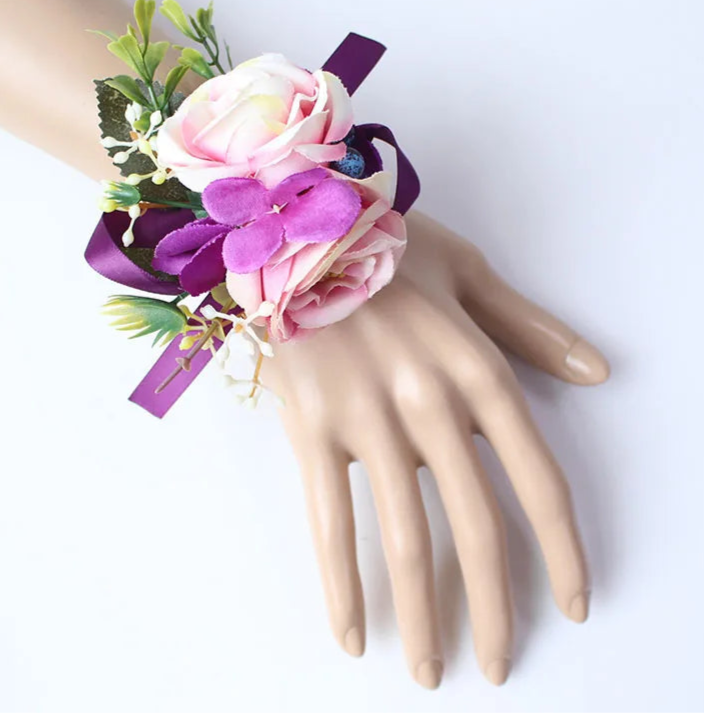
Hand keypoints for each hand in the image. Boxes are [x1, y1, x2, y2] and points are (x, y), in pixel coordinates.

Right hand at [261, 210, 608, 688]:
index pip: (537, 481)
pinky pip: (328, 520)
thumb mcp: (472, 276)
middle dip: (493, 609)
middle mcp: (432, 404)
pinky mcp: (312, 429)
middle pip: (475, 527)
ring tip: (428, 671)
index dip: (561, 551)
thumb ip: (533, 329)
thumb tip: (597, 375)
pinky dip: (341, 584)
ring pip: (405, 538)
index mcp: (478, 370)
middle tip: (497, 666)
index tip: (570, 605)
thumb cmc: (390, 249)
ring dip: (421, 615)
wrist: (300, 230)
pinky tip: (350, 634)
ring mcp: (368, 419)